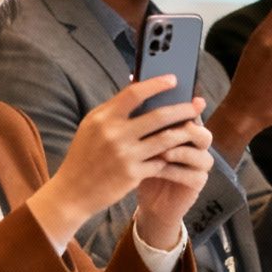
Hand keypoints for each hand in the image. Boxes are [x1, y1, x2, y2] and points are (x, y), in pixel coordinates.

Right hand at [28, 76, 204, 246]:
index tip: (174, 80)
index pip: (134, 93)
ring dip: (184, 132)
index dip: (157, 84)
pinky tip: (179, 154)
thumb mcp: (92, 127)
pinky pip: (160, 161)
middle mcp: (114, 134)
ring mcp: (125, 155)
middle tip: (198, 104)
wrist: (73, 191)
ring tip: (195, 128)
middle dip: (183, 109)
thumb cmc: (84, 155)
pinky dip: (170, 157)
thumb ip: (114, 109)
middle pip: (159, 116)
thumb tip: (137, 86)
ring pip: (166, 139)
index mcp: (103, 118)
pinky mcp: (133, 174)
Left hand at [133, 111, 213, 248]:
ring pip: (203, 154)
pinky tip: (157, 170)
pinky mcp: (197, 184)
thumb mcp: (139, 144)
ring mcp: (199, 166)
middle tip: (167, 130)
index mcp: (184, 132)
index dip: (185, 109)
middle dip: (187, 130)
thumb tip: (132, 89)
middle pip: (203, 133)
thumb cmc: (143, 168)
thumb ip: (142, 122)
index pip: (190, 116)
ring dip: (181, 152)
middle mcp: (196, 147)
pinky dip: (175, 172)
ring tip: (161, 152)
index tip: (171, 106)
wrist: (150, 203)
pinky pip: (194, 175)